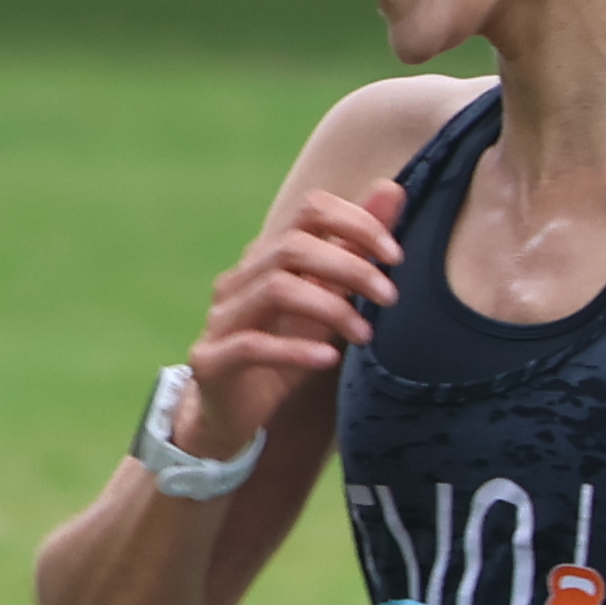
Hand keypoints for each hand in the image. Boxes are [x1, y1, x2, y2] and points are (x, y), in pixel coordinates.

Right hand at [171, 180, 400, 466]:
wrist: (230, 414)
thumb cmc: (283, 352)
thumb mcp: (327, 297)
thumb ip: (354, 247)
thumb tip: (392, 189)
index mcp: (266, 258)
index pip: (310, 210)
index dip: (356, 223)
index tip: (394, 256)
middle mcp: (239, 280)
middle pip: (293, 246)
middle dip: (350, 266)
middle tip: (389, 296)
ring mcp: (221, 319)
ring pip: (276, 290)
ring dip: (331, 308)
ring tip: (364, 334)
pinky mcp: (211, 361)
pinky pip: (253, 346)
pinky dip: (296, 349)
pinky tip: (328, 359)